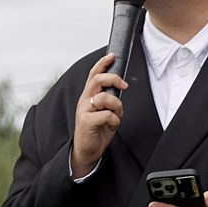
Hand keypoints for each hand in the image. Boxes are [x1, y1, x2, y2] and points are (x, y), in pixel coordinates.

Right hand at [70, 53, 126, 178]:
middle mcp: (84, 100)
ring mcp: (84, 110)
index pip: (93, 75)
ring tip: (116, 115)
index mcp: (88, 96)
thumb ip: (110, 99)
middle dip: (114, 79)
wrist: (87, 151)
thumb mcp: (105, 111)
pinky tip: (110, 125)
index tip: (112, 56)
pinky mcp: (86, 121)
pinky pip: (107, 114)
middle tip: (123, 86)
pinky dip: (114, 121)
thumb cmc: (97, 130)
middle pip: (98, 80)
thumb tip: (120, 88)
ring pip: (105, 97)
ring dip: (117, 106)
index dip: (102, 64)